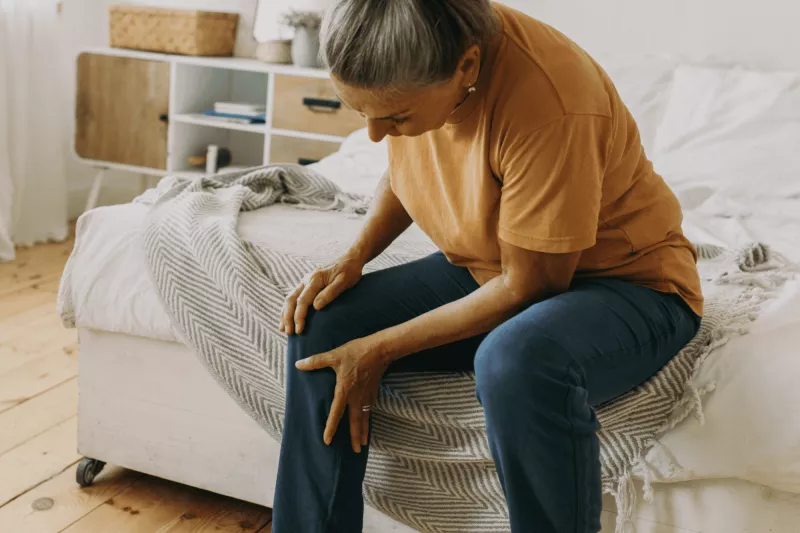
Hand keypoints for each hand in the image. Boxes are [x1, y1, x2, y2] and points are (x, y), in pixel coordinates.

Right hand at [280, 255, 363, 334]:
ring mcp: (305, 281)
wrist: (350, 259)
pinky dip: (288, 308)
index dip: (299, 317)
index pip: (302, 301)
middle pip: (291, 300)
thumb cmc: (349, 271)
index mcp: (315, 279)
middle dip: (287, 317)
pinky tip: (287, 317)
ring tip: (282, 329)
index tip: (299, 330)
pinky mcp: (307, 283)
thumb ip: (330, 293)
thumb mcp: (344, 282)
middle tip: (288, 333)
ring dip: (285, 314)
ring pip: (289, 298)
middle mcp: (306, 279)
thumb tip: (316, 307)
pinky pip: (293, 296)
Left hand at [295, 337, 387, 452]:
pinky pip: (370, 409)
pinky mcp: (374, 391)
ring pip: (365, 417)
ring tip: (364, 444)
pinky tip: (367, 421)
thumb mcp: (334, 355)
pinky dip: (368, 418)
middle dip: (355, 437)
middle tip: (356, 451)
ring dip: (364, 431)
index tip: (327, 441)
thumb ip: (316, 361)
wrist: (380, 349)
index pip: (336, 413)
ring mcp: (366, 395)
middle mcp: (356, 397)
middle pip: (355, 422)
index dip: (331, 428)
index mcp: (344, 390)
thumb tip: (298, 364)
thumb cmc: (356, 352)